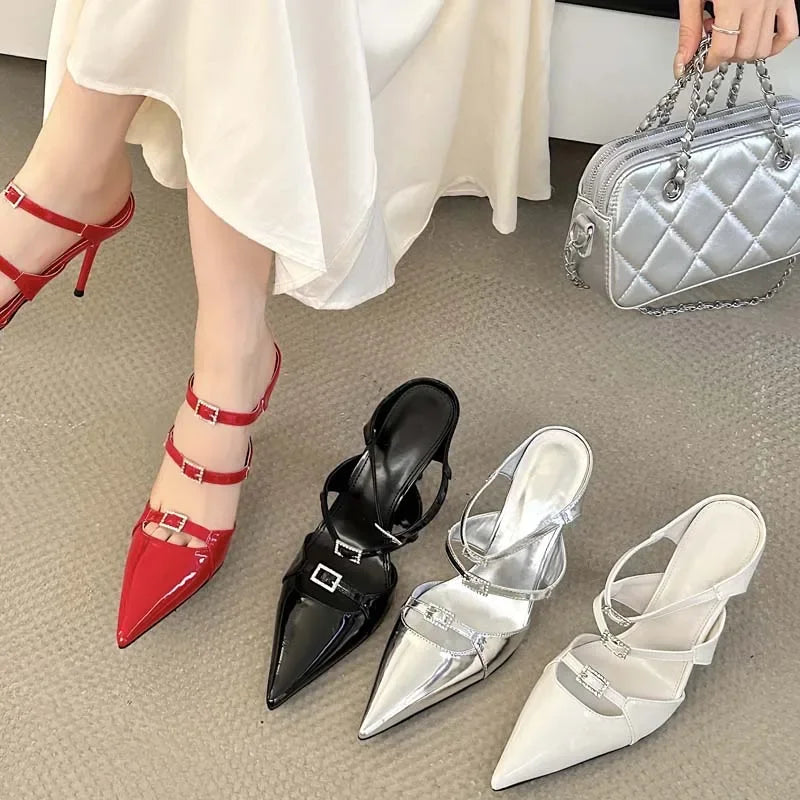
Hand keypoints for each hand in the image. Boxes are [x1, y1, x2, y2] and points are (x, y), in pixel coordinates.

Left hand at [675, 0, 798, 77]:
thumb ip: (689, 30)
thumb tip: (683, 62)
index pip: (724, 49)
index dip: (708, 62)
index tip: (700, 61)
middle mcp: (758, 0)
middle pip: (743, 51)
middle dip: (724, 57)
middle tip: (713, 44)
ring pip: (763, 47)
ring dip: (745, 53)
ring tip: (731, 36)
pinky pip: (789, 31)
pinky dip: (774, 44)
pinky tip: (756, 41)